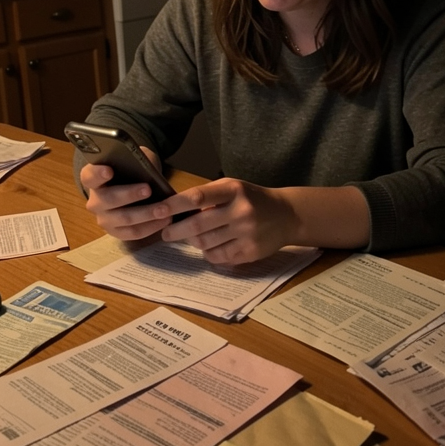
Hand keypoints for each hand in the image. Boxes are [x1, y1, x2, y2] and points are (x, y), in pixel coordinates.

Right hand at [80, 147, 172, 240]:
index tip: (109, 171)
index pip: (89, 176)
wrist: (131, 188)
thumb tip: (148, 167)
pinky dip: (151, 227)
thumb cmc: (130, 170)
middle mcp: (94, 201)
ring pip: (123, 218)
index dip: (98, 174)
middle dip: (129, 195)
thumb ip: (137, 160)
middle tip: (148, 189)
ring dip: (145, 214)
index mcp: (92, 179)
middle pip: (108, 199)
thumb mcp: (134, 159)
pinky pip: (133, 232)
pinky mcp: (116, 232)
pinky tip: (165, 220)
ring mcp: (104, 219)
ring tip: (163, 208)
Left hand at [156, 180, 369, 263]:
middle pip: (198, 225)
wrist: (287, 215)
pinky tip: (211, 246)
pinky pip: (218, 257)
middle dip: (176, 230)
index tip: (158, 210)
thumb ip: (208, 196)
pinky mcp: (250, 252)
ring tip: (193, 237)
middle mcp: (240, 211)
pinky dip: (209, 253)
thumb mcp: (233, 188)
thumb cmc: (252, 199)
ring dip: (194, 242)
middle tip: (166, 233)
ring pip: (205, 243)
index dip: (175, 205)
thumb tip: (174, 209)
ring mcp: (246, 233)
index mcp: (234, 190)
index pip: (198, 196)